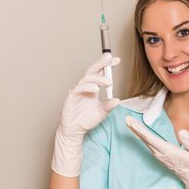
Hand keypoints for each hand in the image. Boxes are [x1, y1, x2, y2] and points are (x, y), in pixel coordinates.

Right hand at [51, 53, 120, 176]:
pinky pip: (78, 88)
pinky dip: (88, 87)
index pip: (100, 74)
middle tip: (110, 57)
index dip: (108, 66)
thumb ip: (109, 106)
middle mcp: (85, 88)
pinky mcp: (71, 97)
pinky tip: (96, 89)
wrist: (74, 131)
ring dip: (98, 78)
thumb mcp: (102, 113)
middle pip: (92, 71)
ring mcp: (77, 91)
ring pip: (86, 78)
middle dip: (101, 63)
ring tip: (108, 82)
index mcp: (92, 89)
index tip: (117, 60)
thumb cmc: (86, 120)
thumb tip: (117, 100)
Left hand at [125, 116, 188, 188]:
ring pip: (146, 142)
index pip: (152, 139)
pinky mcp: (160, 155)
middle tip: (127, 119)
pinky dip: (143, 137)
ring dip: (138, 132)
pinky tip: (139, 132)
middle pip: (145, 140)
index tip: (133, 124)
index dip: (141, 131)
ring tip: (130, 123)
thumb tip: (182, 131)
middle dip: (136, 129)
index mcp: (168, 151)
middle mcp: (161, 154)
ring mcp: (159, 155)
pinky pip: (149, 144)